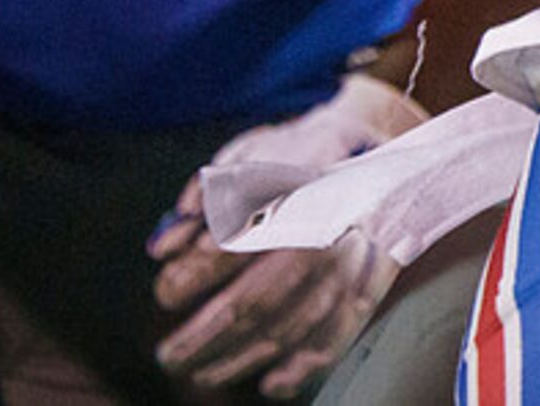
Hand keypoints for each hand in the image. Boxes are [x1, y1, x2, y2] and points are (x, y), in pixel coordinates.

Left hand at [149, 75, 427, 396]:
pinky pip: (333, 341)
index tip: (165, 294)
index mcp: (283, 196)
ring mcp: (347, 269)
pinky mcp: (368, 290)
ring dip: (240, 360)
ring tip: (201, 375)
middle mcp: (317, 236)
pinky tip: (268, 386)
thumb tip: (160, 249)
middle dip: (203, 337)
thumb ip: (201, 198)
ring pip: (287, 329)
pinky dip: (300, 371)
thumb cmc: (299, 159)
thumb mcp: (245, 157)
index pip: (226, 247)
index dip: (190, 279)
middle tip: (168, 356)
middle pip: (252, 301)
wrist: (378, 158)